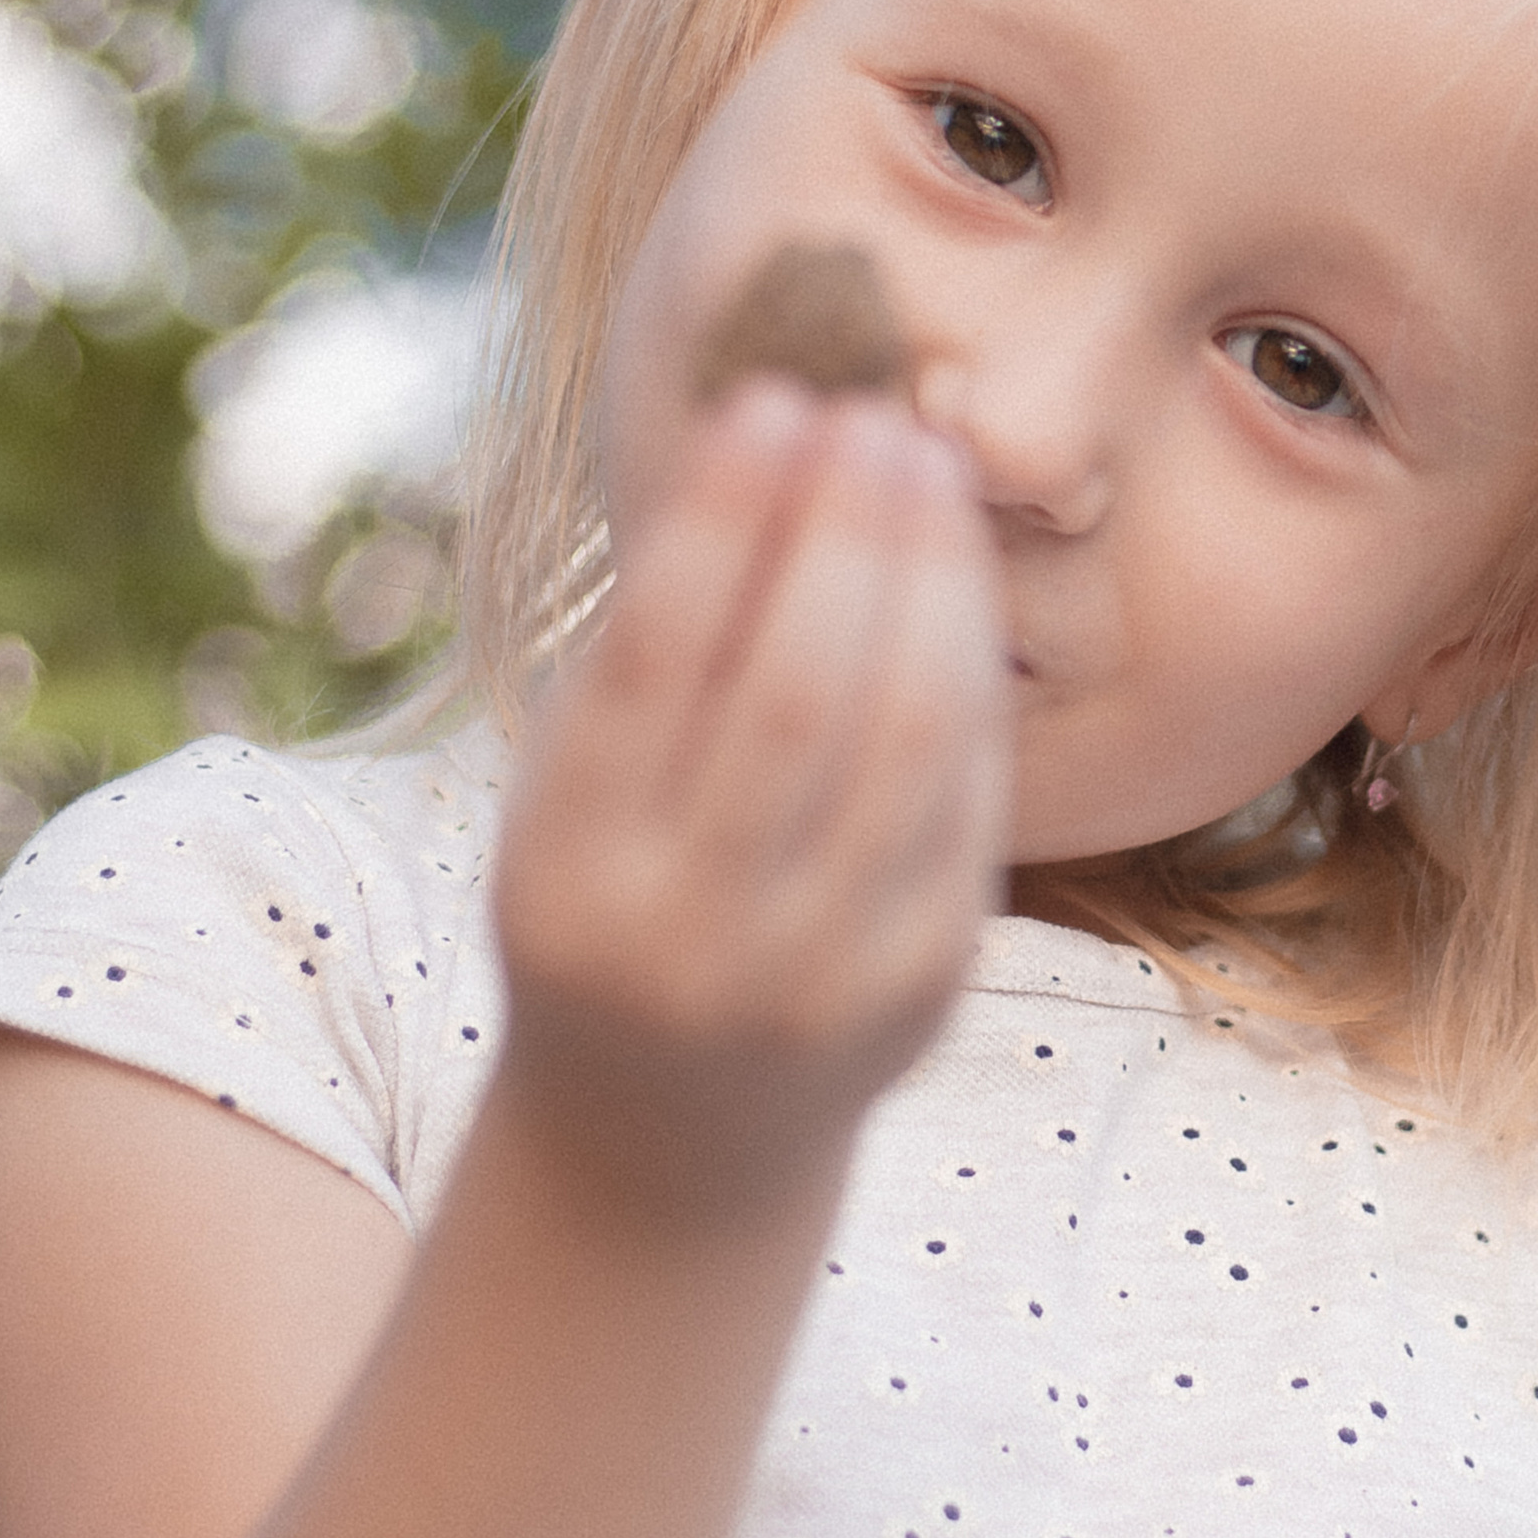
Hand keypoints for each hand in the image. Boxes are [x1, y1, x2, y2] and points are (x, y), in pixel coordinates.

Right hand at [491, 379, 1009, 1224]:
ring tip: (924, 472)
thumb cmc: (612, 908)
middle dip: (846, 533)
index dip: (726, 516)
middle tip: (874, 416)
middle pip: (797, 691)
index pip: (659, 660)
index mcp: (570, 877)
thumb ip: (645, 657)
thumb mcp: (569, 800)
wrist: (669, 1139)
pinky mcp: (922, 990)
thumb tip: (758, 444)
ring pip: (903, 741)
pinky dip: (968, 674)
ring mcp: (817, 977)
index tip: (772, 399)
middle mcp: (690, 939)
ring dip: (926, 583)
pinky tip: (955, 583)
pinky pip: (965, 802)